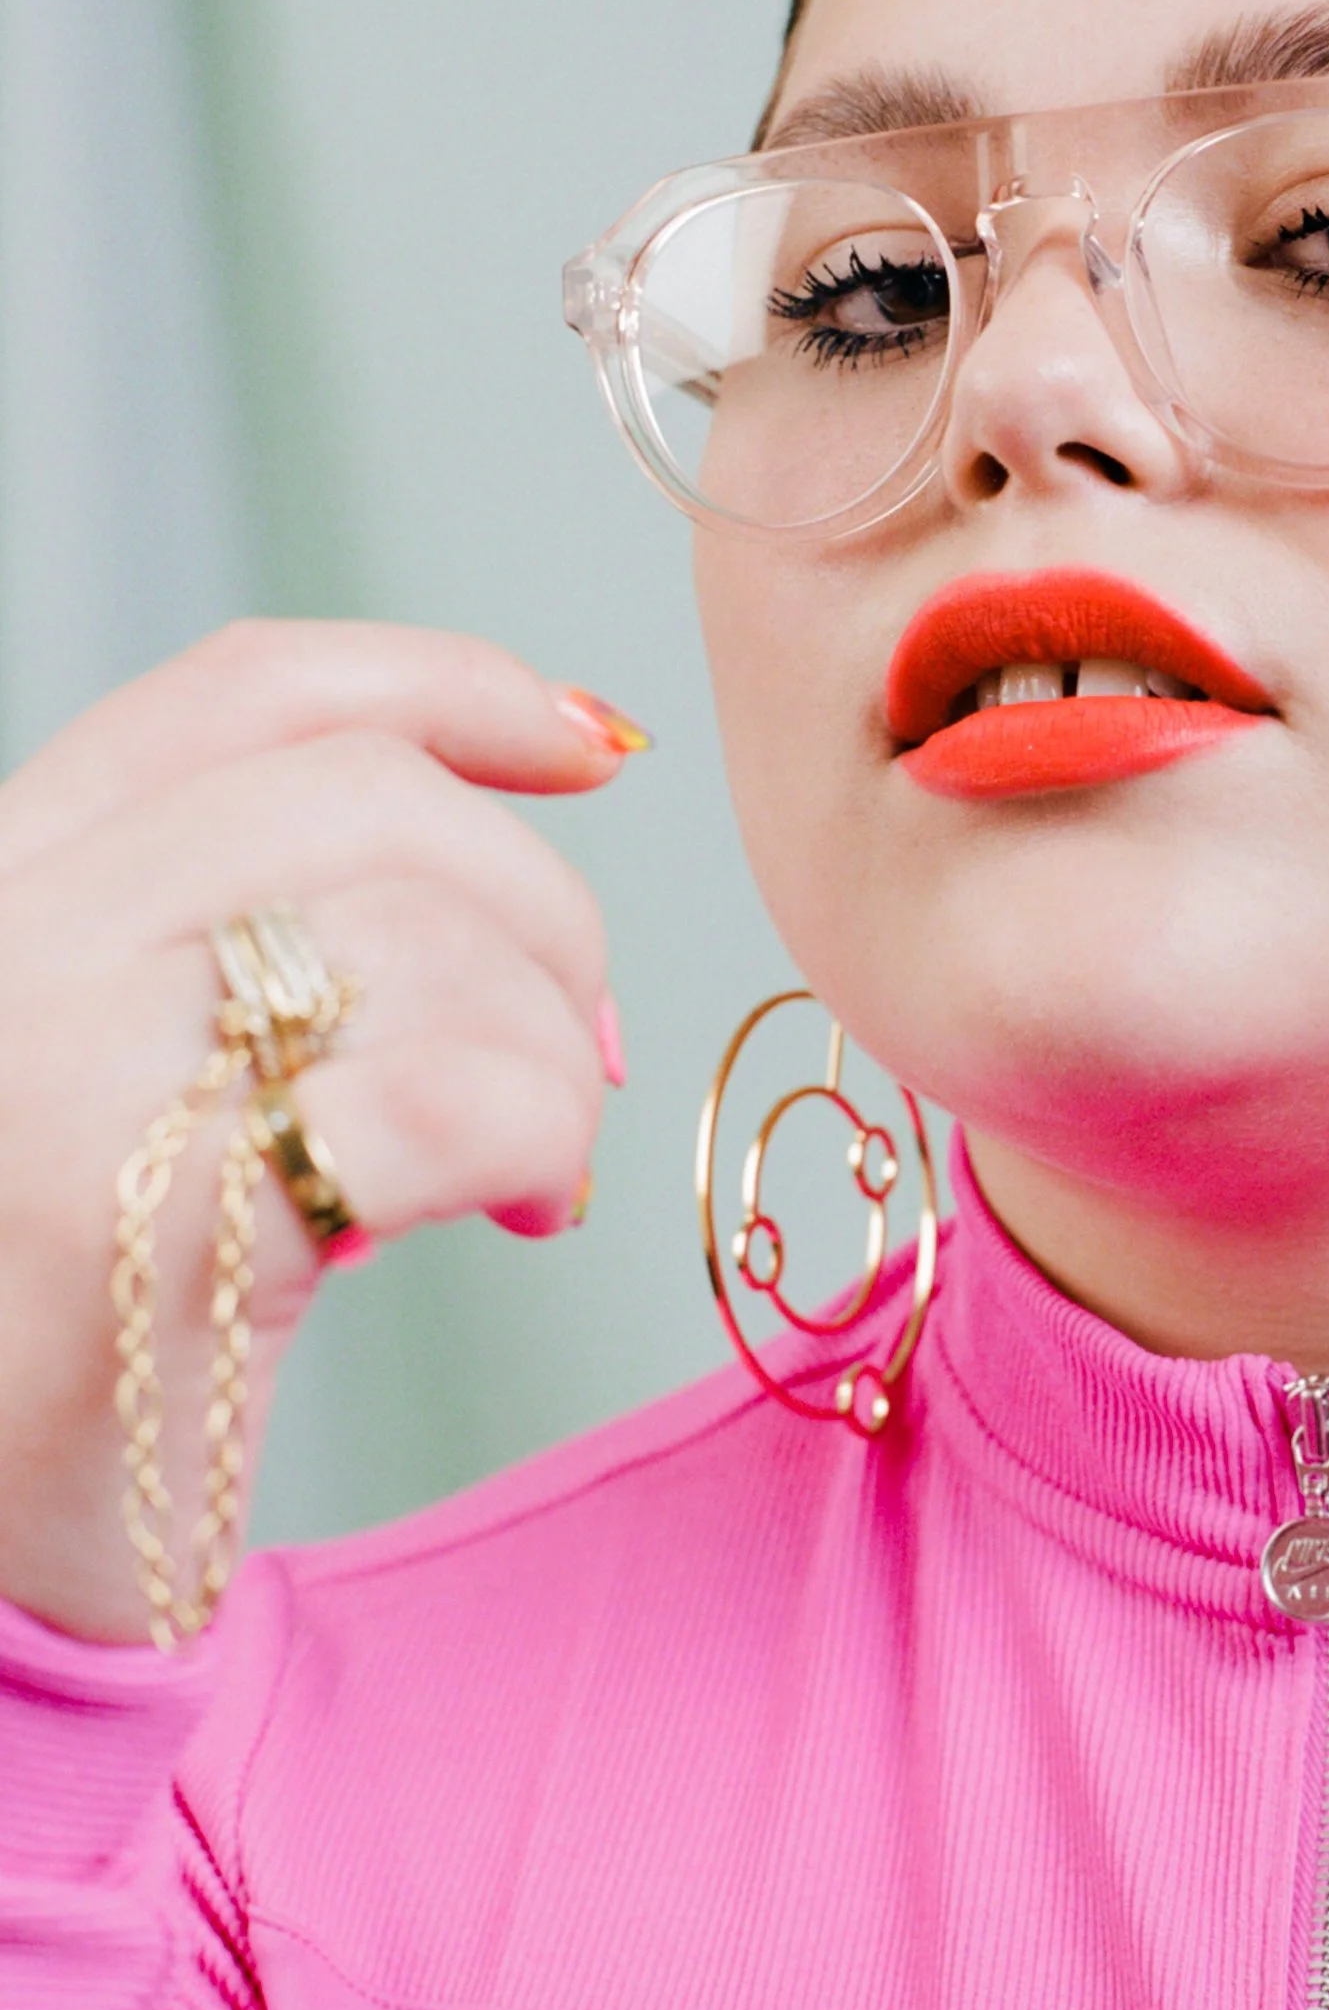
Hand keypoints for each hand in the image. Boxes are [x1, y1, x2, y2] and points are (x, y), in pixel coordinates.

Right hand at [0, 620, 642, 1644]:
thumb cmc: (77, 1325)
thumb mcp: (124, 1069)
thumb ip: (242, 933)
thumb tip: (508, 844)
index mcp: (4, 881)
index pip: (248, 687)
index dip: (451, 685)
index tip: (589, 746)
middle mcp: (11, 942)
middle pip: (376, 799)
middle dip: (544, 907)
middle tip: (585, 1039)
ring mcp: (60, 1071)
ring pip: (432, 940)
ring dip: (555, 1052)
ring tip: (537, 1162)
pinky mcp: (143, 1222)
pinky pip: (449, 1096)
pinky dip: (543, 1138)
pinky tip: (530, 1208)